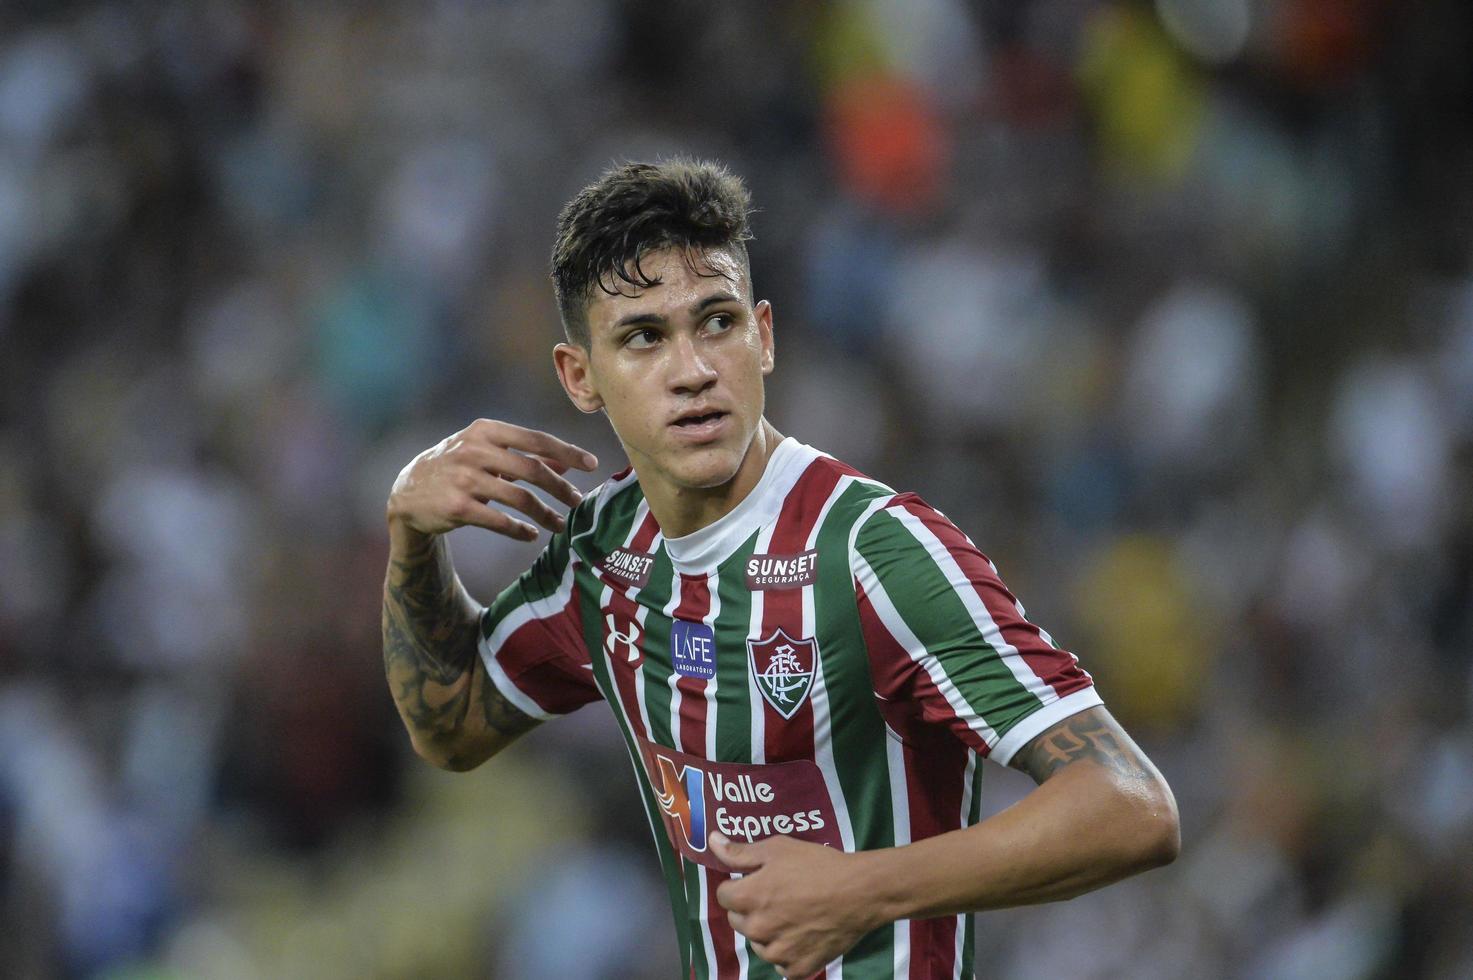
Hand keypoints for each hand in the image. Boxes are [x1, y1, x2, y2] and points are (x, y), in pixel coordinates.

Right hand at [387, 419, 597, 540]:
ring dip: (545, 514)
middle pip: (532, 470)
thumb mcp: (487, 452)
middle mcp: (474, 451)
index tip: (592, 464)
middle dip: (561, 488)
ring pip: (519, 499)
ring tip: (560, 525)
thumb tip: (566, 460)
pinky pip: (500, 521)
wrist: (408, 492)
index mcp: (486, 431)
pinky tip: (531, 534)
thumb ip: (525, 454)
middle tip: (579, 503)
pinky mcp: (457, 508)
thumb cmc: (457, 467)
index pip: (536, 439)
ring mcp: (464, 479)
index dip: (567, 452)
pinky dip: (520, 530)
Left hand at [711, 832, 878, 978]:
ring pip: (759, 944)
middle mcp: (757, 929)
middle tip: (779, 896)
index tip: (757, 880)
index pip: (723, 896)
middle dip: (752, 909)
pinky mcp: (798, 968)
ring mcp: (777, 952)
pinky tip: (802, 935)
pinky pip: (781, 964)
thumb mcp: (777, 848)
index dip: (738, 885)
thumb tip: (711, 842)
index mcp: (748, 898)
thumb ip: (740, 851)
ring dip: (768, 933)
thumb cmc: (817, 865)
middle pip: (739, 920)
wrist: (860, 892)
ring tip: (793, 915)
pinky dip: (788, 953)